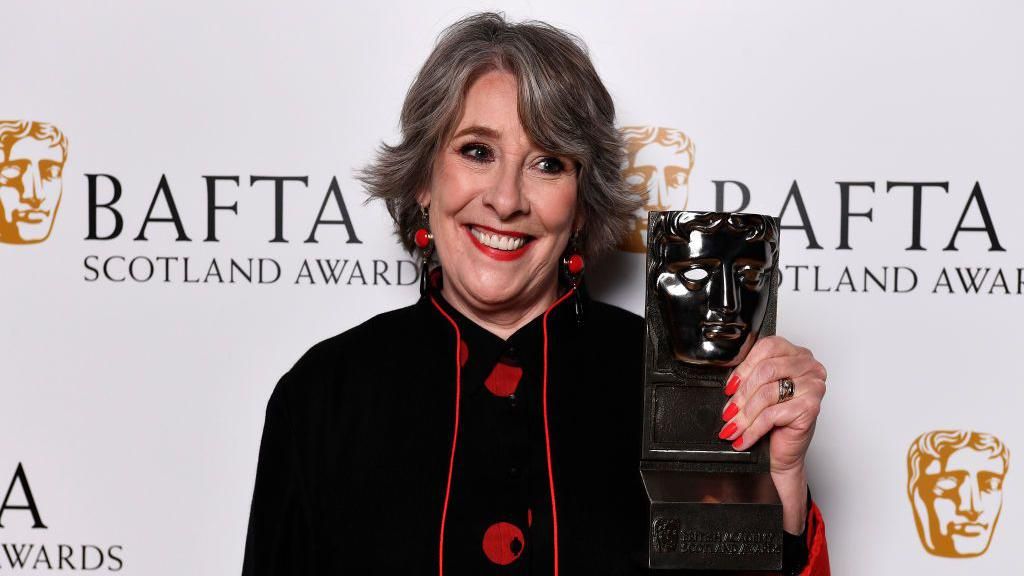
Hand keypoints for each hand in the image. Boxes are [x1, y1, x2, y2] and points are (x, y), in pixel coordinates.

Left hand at [717, 336, 826, 533]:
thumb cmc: (768, 432)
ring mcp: (814, 386)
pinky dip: (753, 427)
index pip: (764, 345)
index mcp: (794, 354)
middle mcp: (809, 366)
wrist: (780, 469)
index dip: (740, 367)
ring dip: (744, 413)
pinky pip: (774, 412)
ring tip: (734, 428)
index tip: (727, 388)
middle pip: (764, 367)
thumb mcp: (752, 396)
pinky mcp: (812, 408)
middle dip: (740, 393)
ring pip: (767, 389)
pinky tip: (744, 438)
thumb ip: (744, 376)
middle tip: (728, 413)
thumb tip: (719, 366)